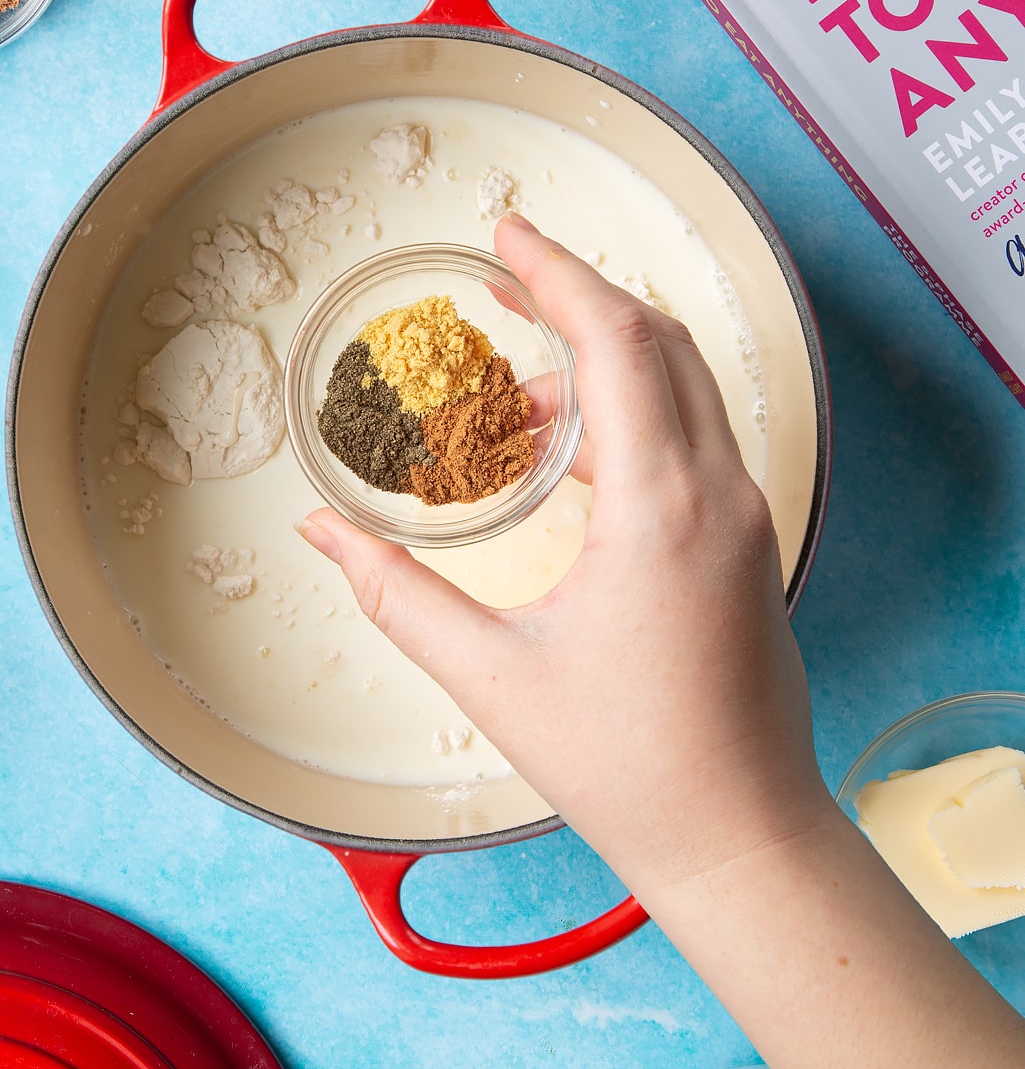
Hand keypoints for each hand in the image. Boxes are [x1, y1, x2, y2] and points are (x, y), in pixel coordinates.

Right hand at [296, 215, 828, 900]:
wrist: (741, 836)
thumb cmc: (631, 767)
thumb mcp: (492, 677)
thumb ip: (395, 595)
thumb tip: (321, 536)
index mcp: (661, 509)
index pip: (617, 341)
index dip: (557, 272)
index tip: (507, 233)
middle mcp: (719, 496)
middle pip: (660, 342)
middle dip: (579, 298)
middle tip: (505, 283)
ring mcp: (745, 519)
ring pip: (684, 388)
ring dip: (603, 365)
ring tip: (514, 407)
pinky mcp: (748, 545)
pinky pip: (694, 439)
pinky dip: (632, 417)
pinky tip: (566, 462)